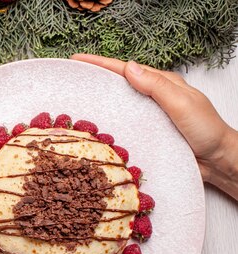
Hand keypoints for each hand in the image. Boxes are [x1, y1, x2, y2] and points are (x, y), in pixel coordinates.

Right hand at [71, 54, 237, 198]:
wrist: (217, 161)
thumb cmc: (206, 131)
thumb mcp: (182, 104)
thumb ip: (157, 87)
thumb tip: (130, 68)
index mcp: (161, 84)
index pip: (125, 70)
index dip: (100, 64)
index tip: (78, 59)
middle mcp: (152, 99)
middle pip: (118, 85)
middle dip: (94, 79)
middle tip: (70, 77)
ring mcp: (148, 117)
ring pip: (118, 105)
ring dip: (98, 102)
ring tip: (75, 101)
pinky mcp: (146, 134)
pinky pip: (123, 126)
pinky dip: (108, 123)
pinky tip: (94, 127)